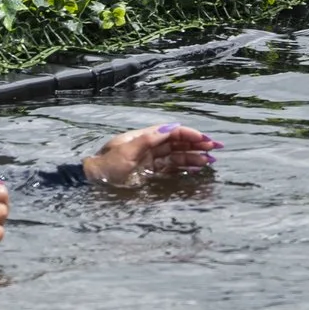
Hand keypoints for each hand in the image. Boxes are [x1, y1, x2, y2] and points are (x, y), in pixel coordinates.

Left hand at [82, 121, 217, 188]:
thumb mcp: (127, 151)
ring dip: (194, 158)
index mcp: (144, 137)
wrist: (92, 182)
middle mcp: (149, 146)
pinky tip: (196, 169)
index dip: (189, 134)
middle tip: (216, 148)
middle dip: (197, 144)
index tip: (205, 139)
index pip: (172, 132)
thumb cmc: (107, 165)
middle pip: (178, 143)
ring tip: (210, 162)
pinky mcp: (149, 173)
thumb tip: (171, 127)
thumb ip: (149, 139)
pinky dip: (184, 168)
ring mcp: (150, 160)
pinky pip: (171, 168)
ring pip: (177, 156)